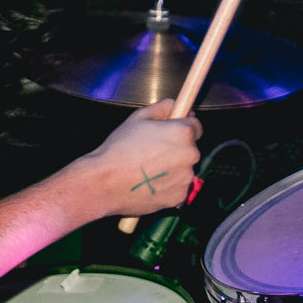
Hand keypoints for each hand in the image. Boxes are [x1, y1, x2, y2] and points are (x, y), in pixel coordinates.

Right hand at [76, 99, 202, 217]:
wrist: (106, 182)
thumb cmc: (120, 149)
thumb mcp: (138, 118)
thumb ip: (161, 107)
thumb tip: (173, 106)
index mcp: (183, 133)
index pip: (196, 125)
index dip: (182, 126)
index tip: (172, 130)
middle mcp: (191, 155)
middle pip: (189, 148)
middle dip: (176, 147)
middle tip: (152, 150)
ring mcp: (186, 178)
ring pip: (183, 168)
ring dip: (172, 167)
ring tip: (147, 168)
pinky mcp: (179, 196)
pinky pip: (177, 186)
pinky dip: (167, 184)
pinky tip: (149, 181)